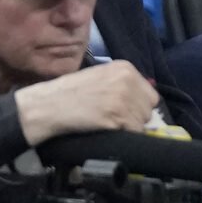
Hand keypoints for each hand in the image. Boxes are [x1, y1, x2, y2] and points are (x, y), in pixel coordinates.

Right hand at [14, 60, 158, 145]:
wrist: (50, 104)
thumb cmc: (71, 92)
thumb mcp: (101, 77)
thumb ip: (123, 85)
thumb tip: (144, 105)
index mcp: (125, 68)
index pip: (151, 95)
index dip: (138, 106)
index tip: (124, 111)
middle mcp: (127, 80)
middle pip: (148, 110)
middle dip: (135, 117)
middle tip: (114, 118)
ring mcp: (123, 98)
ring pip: (142, 123)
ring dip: (128, 127)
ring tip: (107, 122)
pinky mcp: (116, 115)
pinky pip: (133, 132)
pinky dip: (122, 135)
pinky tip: (106, 128)